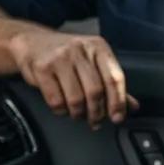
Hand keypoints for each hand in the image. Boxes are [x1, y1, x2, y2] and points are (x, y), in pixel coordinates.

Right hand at [9, 31, 139, 126]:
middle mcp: (80, 49)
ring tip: (77, 114)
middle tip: (95, 121)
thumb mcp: (91, 63)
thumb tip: (132, 106)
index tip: (118, 117)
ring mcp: (60, 58)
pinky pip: (56, 100)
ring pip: (76, 99)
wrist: (31, 43)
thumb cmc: (65, 55)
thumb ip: (110, 84)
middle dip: (96, 112)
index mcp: (98, 47)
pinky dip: (61, 111)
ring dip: (78, 114)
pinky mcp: (42, 68)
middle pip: (95, 91)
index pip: (114, 78)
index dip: (118, 102)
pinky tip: (62, 108)